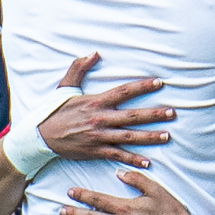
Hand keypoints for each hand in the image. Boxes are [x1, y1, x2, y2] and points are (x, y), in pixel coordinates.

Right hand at [40, 53, 173, 167]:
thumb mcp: (66, 87)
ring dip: (149, 137)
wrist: (41, 136)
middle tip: (172, 112)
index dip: (142, 87)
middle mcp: (100, 119)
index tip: (159, 83)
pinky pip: (118, 155)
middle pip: (132, 116)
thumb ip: (79, 68)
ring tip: (167, 135)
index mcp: (95, 101)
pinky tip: (148, 161)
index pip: (124, 92)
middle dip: (154, 114)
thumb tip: (94, 53)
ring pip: (129, 137)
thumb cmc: (55, 111)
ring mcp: (99, 136)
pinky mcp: (96, 151)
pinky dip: (133, 159)